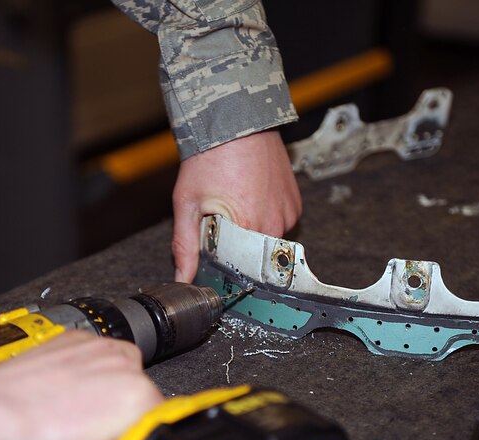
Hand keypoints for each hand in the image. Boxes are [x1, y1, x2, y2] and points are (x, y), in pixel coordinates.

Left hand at [0, 331, 163, 439]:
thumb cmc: (31, 439)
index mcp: (138, 401)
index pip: (159, 417)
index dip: (137, 434)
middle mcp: (125, 366)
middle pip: (141, 390)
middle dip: (123, 409)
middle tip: (95, 431)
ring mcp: (100, 347)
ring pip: (121, 367)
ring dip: (108, 383)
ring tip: (77, 407)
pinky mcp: (77, 336)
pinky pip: (96, 353)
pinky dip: (87, 367)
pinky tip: (65, 386)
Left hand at [171, 130, 301, 281]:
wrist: (237, 122)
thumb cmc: (211, 157)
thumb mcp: (187, 204)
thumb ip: (184, 246)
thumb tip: (182, 278)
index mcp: (250, 230)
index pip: (238, 269)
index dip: (221, 264)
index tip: (210, 252)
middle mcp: (275, 225)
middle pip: (253, 257)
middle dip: (235, 247)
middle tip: (219, 221)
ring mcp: (289, 214)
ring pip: (267, 240)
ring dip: (251, 232)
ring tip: (236, 205)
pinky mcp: (295, 203)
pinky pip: (280, 223)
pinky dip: (265, 218)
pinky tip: (251, 199)